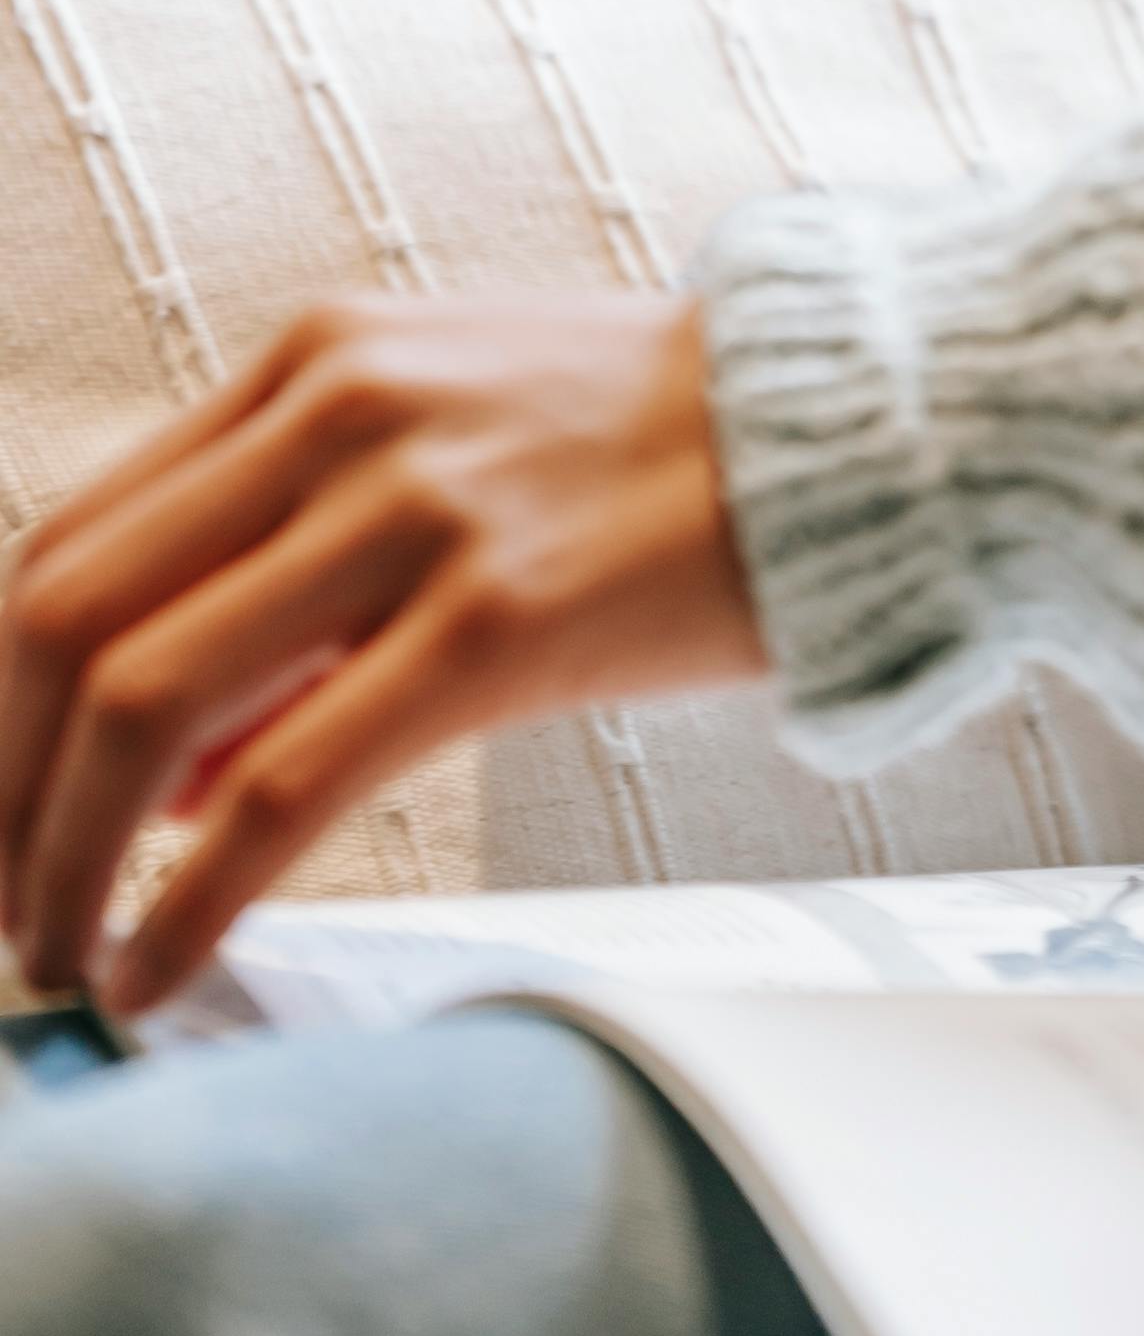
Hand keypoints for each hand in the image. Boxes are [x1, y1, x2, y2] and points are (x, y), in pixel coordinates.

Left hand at [0, 297, 765, 1011]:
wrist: (865, 418)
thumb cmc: (661, 453)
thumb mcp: (454, 440)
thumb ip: (298, 563)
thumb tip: (156, 760)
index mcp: (315, 363)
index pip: (66, 545)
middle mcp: (341, 411)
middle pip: (66, 622)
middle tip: (0, 909)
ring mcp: (418, 509)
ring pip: (144, 705)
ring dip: (60, 860)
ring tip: (59, 956)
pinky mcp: (498, 618)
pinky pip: (283, 788)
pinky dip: (184, 903)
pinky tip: (157, 972)